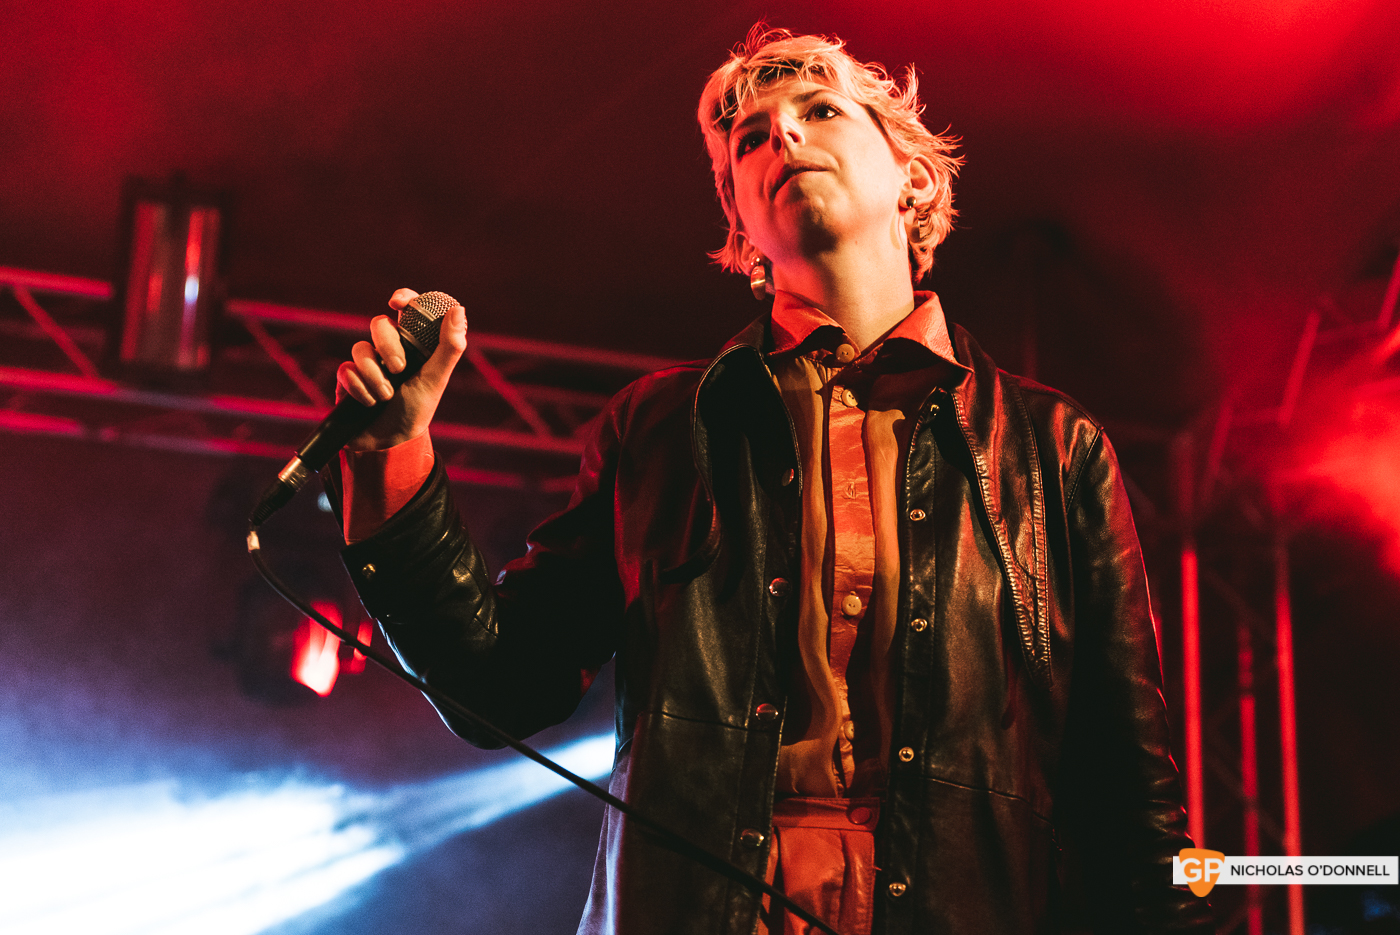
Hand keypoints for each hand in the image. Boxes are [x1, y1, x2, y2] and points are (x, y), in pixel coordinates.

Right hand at [335, 288, 467, 450]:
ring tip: (386, 396)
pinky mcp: (347, 378)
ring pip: (360, 348)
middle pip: (379, 324)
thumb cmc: (417, 409)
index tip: (398, 303)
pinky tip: (369, 404)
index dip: (403, 299)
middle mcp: (388, 348)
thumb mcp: (436, 379)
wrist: (390, 443)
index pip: (407, 310)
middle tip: (399, 369)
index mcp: (413, 344)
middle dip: (387, 346)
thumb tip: (458, 310)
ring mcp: (366, 362)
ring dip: (374, 375)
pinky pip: (346, 370)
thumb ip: (449, 346)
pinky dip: (360, 389)